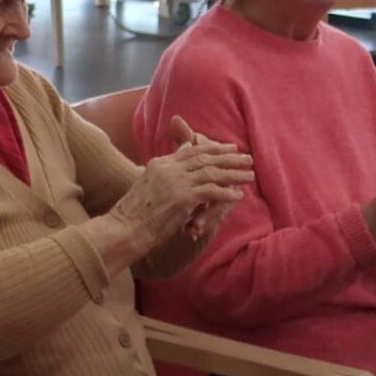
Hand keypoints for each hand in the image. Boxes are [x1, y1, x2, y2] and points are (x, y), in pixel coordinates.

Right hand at [110, 117, 252, 253]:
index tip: (229, 149)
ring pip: (211, 173)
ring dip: (233, 174)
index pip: (191, 150)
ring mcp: (175, 182)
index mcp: (160, 163)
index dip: (212, 148)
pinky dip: (226, 193)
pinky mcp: (182, 198)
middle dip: (228, 157)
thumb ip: (164, 176)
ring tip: (249, 175)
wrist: (126, 226)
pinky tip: (238, 195)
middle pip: (204, 157)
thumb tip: (173, 174)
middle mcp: (168, 168)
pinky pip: (211, 191)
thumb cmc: (135, 212)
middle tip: (247, 157)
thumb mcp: (148, 186)